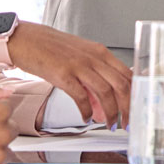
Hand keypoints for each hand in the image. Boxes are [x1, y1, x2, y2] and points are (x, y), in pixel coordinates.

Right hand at [9, 22, 132, 127]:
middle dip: (127, 108)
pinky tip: (86, 117)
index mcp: (101, 52)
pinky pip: (81, 97)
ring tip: (108, 124)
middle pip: (121, 85)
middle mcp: (94, 57)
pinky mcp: (63, 74)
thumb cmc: (53, 49)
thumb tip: (104, 102)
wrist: (27, 39)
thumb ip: (94, 77)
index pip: (127, 75)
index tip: (135, 110)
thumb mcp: (80, 57)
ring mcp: (79, 65)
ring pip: (105, 92)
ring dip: (110, 113)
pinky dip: (86, 111)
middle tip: (126, 123)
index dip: (134, 95)